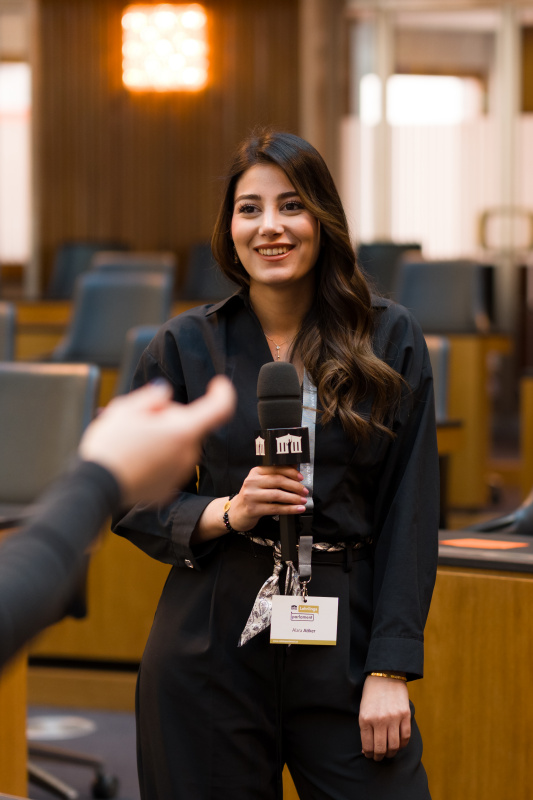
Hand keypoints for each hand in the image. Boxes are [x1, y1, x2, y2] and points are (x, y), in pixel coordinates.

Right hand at [78, 376, 235, 505]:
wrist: (95, 486)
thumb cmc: (111, 444)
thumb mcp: (127, 407)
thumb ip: (153, 396)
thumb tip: (166, 394)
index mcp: (183, 431)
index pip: (219, 408)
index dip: (222, 393)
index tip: (218, 384)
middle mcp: (188, 454)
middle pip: (189, 427)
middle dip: (172, 419)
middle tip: (141, 420)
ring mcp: (179, 474)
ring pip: (178, 447)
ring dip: (163, 441)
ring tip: (131, 444)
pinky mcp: (168, 490)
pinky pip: (167, 468)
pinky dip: (156, 462)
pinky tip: (133, 462)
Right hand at [228, 465, 308, 531]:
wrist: (236, 512)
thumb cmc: (252, 497)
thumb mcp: (261, 483)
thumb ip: (275, 476)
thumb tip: (294, 469)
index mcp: (255, 472)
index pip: (276, 468)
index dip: (290, 472)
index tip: (300, 477)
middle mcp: (252, 482)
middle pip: (278, 480)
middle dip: (295, 486)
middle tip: (304, 491)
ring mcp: (251, 495)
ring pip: (277, 495)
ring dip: (293, 498)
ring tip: (303, 500)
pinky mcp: (253, 509)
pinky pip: (275, 508)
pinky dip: (289, 509)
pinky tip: (297, 509)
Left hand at [359, 675, 410, 760]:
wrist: (385, 674)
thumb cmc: (372, 692)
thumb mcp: (363, 709)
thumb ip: (365, 728)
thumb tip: (366, 748)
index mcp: (365, 719)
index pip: (367, 745)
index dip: (369, 754)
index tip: (370, 755)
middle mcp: (379, 720)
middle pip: (381, 749)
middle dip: (379, 757)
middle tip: (379, 757)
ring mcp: (393, 718)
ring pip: (394, 746)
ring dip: (391, 753)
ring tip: (389, 752)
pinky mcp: (405, 715)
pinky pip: (405, 737)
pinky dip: (403, 744)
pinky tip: (399, 744)